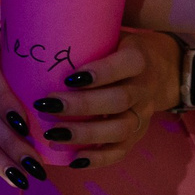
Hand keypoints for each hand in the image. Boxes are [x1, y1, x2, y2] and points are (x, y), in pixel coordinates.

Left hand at [30, 30, 180, 170]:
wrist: (161, 68)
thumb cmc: (118, 47)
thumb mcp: (110, 34)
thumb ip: (83, 37)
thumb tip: (34, 34)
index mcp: (138, 59)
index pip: (126, 65)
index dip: (100, 73)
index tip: (67, 77)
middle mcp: (144, 88)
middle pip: (119, 101)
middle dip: (81, 106)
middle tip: (46, 105)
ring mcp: (143, 114)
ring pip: (120, 129)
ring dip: (85, 134)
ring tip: (52, 134)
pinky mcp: (139, 134)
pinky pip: (121, 151)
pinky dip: (98, 158)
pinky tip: (73, 160)